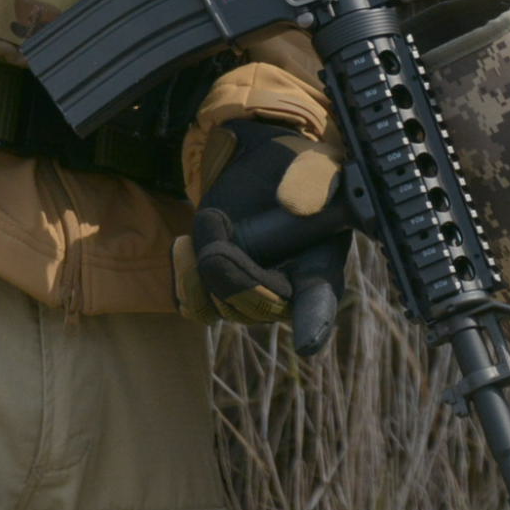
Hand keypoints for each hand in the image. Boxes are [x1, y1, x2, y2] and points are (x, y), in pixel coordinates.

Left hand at [175, 116, 352, 352]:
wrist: (258, 172)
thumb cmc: (296, 170)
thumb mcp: (313, 166)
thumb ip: (313, 180)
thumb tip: (297, 204)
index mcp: (321, 267)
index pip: (320, 304)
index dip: (314, 323)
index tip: (306, 343)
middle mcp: (288, 293)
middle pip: (260, 308)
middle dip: (236, 280)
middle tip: (218, 243)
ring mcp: (251, 296)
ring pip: (222, 305)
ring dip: (209, 266)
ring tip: (214, 219)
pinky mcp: (218, 289)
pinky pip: (197, 301)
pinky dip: (187, 274)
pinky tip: (188, 243)